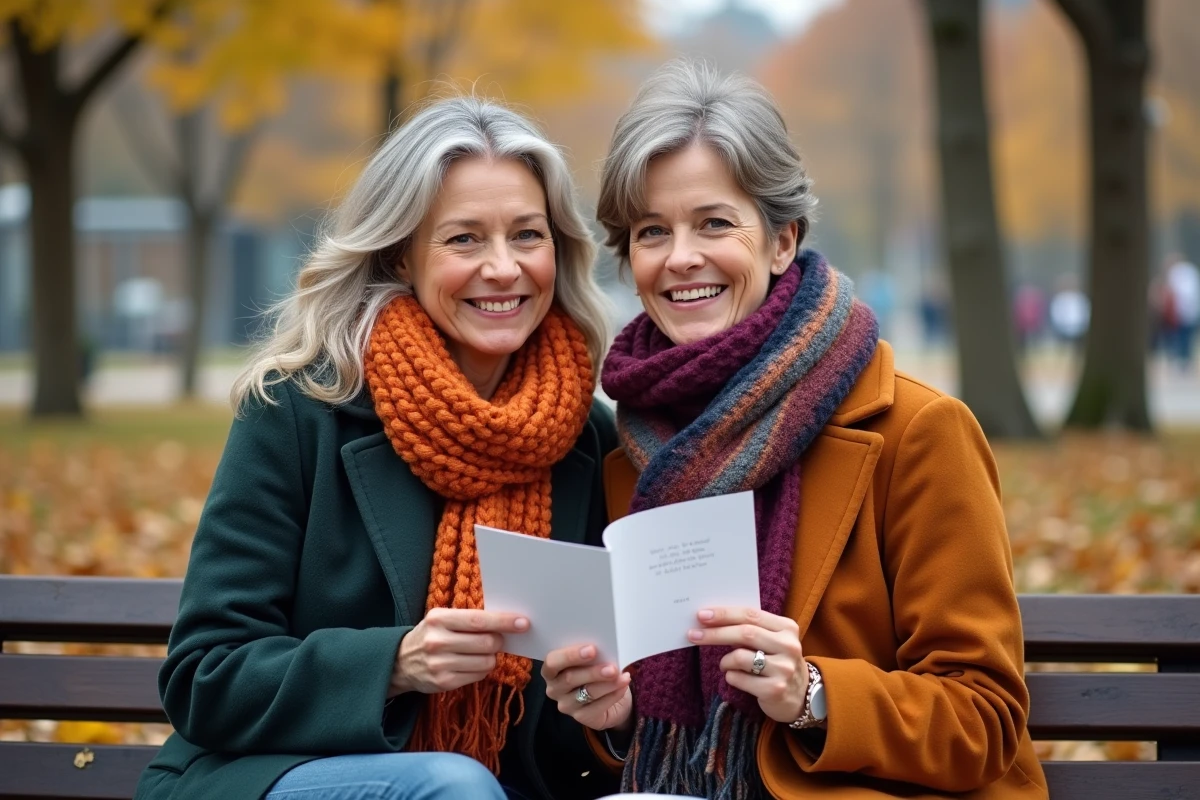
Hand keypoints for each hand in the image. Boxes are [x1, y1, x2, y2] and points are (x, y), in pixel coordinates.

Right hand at [390, 608, 528, 696]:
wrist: (400, 662)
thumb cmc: (431, 635)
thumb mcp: (442, 620)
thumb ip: (469, 619)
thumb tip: (507, 622)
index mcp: (439, 619)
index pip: (479, 620)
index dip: (504, 622)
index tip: (523, 623)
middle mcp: (437, 641)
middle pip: (487, 643)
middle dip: (498, 641)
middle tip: (495, 640)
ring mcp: (440, 664)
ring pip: (486, 662)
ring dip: (490, 657)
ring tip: (479, 653)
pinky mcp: (443, 683)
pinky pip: (478, 676)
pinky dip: (481, 670)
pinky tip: (470, 665)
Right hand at [542, 644, 633, 731]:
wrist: (608, 696)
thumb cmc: (595, 670)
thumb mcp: (590, 660)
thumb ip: (590, 654)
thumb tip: (604, 648)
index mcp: (551, 669)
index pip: (552, 662)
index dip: (570, 655)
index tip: (592, 649)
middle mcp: (554, 688)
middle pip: (569, 679)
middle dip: (593, 672)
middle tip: (612, 667)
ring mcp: (566, 704)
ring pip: (586, 692)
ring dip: (606, 684)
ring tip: (622, 677)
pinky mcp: (581, 717)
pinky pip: (597, 706)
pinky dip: (613, 694)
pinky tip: (623, 686)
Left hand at [688, 606, 809, 724]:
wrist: (802, 696)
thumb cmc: (777, 662)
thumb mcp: (772, 641)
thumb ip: (751, 628)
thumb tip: (711, 619)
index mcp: (787, 627)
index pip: (751, 615)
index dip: (724, 614)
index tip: (701, 615)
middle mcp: (788, 646)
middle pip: (745, 633)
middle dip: (715, 633)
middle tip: (693, 634)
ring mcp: (784, 669)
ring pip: (739, 657)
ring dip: (724, 661)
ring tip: (725, 665)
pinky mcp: (775, 690)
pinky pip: (739, 678)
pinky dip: (730, 676)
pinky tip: (735, 677)